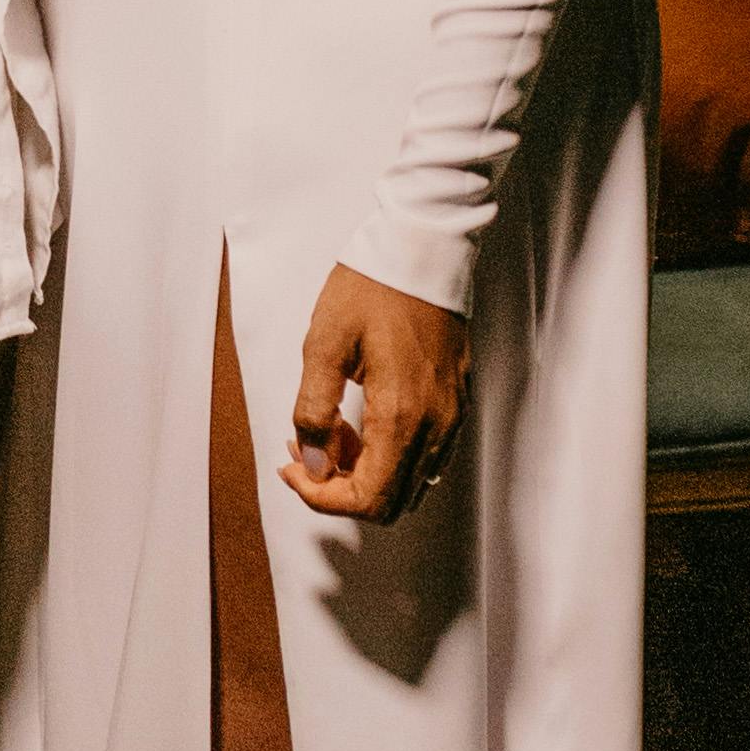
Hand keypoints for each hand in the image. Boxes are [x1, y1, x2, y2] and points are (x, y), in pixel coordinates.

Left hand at [281, 265, 470, 523]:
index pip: (366, 499)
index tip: (293, 468)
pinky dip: (390, 456)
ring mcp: (451, 416)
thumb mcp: (323, 344)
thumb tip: (311, 461)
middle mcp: (435, 425)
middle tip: (307, 450)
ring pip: (409, 483)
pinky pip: (426, 456)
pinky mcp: (456, 402)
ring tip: (332, 431)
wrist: (422, 248)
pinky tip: (363, 421)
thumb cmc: (372, 287)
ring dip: (366, 473)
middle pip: (390, 502)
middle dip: (340, 489)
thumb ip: (313, 410)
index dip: (321, 497)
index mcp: (400, 414)